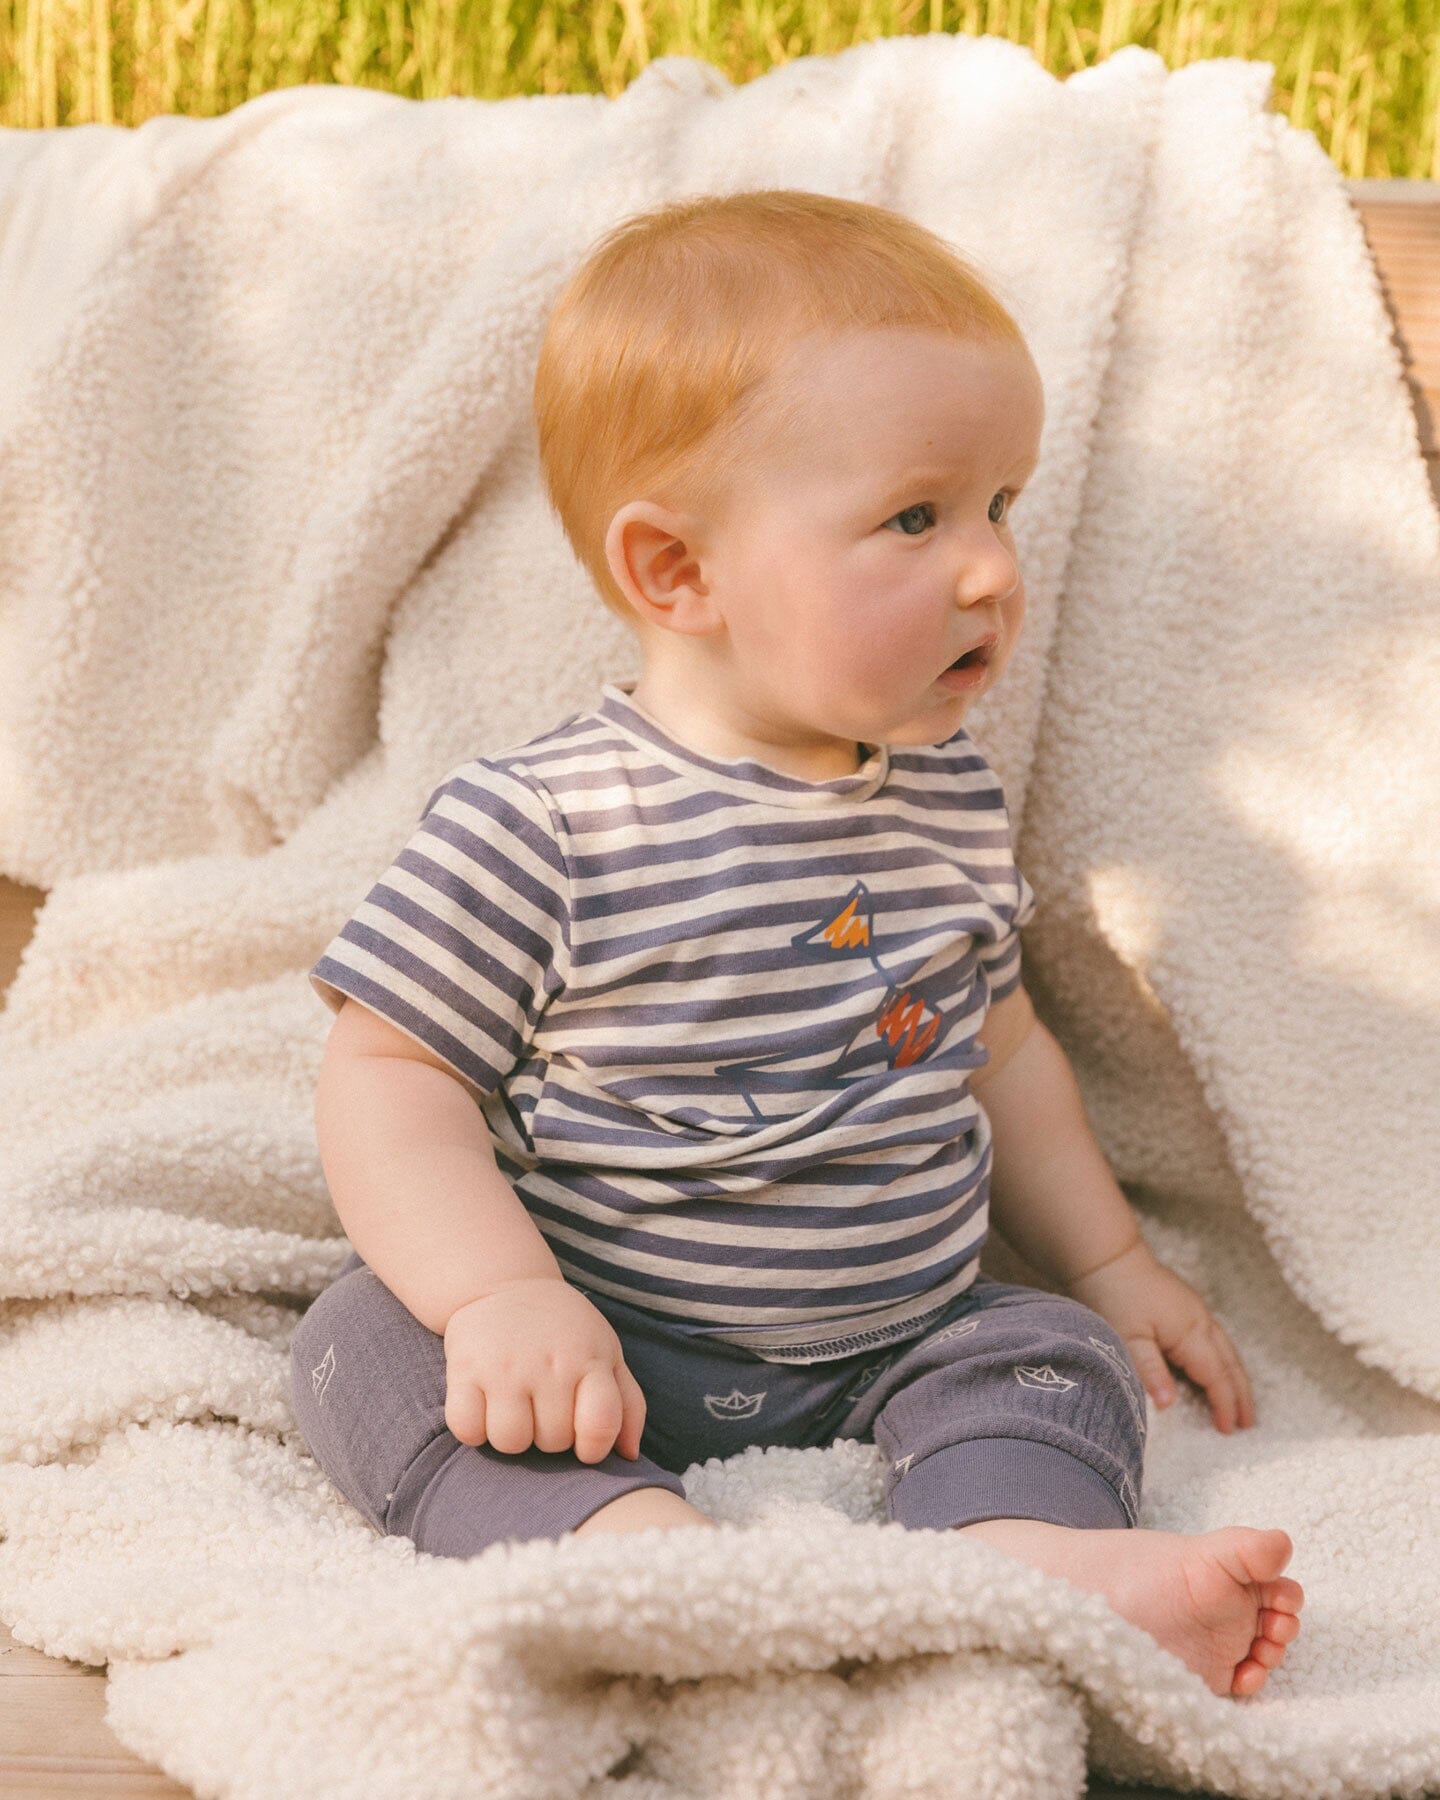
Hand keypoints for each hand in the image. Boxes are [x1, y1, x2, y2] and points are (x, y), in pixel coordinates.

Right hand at [442, 1278, 647, 1463]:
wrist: (505, 1285)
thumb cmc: (564, 1331)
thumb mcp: (606, 1353)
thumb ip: (628, 1405)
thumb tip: (629, 1456)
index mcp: (590, 1359)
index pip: (600, 1425)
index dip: (593, 1449)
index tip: (583, 1443)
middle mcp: (549, 1362)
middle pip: (553, 1442)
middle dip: (549, 1436)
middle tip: (542, 1407)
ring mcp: (505, 1366)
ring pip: (510, 1442)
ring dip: (512, 1437)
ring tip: (515, 1409)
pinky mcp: (464, 1368)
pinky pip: (467, 1430)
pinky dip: (473, 1429)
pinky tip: (483, 1407)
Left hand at [1062, 1239, 1255, 1433]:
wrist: (1108, 1255)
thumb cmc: (1115, 1296)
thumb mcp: (1127, 1338)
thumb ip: (1150, 1371)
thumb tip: (1169, 1405)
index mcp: (1190, 1332)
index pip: (1215, 1376)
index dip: (1223, 1404)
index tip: (1228, 1430)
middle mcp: (1200, 1321)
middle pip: (1230, 1364)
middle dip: (1241, 1395)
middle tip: (1248, 1425)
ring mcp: (1196, 1311)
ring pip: (1226, 1350)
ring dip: (1237, 1378)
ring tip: (1242, 1404)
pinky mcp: (1186, 1305)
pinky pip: (1215, 1339)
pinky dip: (1224, 1361)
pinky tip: (1220, 1369)